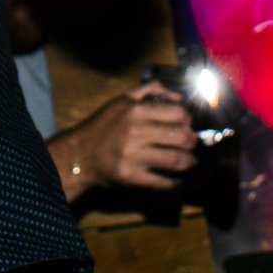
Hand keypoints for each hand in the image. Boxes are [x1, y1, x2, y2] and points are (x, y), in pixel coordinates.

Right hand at [52, 85, 197, 202]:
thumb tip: (178, 96)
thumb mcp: (122, 100)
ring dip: (189, 162)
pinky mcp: (131, 177)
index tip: (186, 125)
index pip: (178, 113)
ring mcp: (133, 156)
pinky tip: (175, 179)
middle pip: (182, 137)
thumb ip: (150, 90)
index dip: (188, 120)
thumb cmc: (104, 126)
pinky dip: (174, 182)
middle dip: (192, 142)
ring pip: (176, 160)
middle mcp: (136, 132)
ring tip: (189, 161)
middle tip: (191, 145)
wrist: (80, 154)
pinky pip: (162, 181)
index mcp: (136, 111)